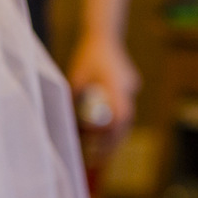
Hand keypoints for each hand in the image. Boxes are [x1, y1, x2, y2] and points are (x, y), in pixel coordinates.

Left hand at [67, 31, 139, 153]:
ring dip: (113, 139)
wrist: (104, 36)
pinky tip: (102, 141)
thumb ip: (72, 102)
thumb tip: (66, 126)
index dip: (106, 134)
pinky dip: (114, 128)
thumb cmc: (87, 56)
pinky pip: (124, 114)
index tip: (90, 142)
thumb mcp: (74, 78)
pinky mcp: (129, 91)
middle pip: (124, 124)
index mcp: (115, 84)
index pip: (118, 117)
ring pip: (126, 121)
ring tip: (97, 156)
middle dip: (110, 145)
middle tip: (94, 161)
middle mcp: (127, 88)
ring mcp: (130, 90)